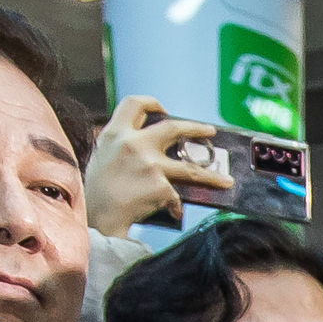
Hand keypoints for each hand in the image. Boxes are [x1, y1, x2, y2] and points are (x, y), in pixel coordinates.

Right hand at [82, 94, 234, 238]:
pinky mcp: (161, 186)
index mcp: (114, 133)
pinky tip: (173, 211)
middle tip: (209, 131)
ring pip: (192, 168)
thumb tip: (143, 143)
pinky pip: (176, 196)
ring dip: (212, 174)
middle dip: (196, 128)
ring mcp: (150, 164)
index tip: (163, 109)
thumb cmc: (96, 192)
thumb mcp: (101, 157)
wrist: (98, 219)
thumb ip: (120, 145)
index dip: (151, 103)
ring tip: (226, 180)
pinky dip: (175, 205)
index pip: (134, 104)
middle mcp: (134, 143)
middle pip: (173, 127)